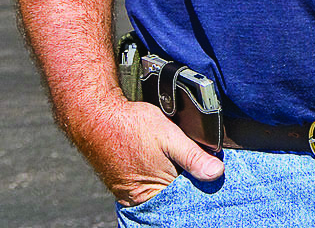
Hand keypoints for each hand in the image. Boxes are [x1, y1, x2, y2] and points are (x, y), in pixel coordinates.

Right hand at [77, 97, 223, 206]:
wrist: (97, 117)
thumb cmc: (131, 126)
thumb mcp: (170, 137)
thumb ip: (193, 156)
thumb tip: (216, 172)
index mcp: (153, 192)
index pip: (186, 195)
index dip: (200, 182)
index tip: (210, 171)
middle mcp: (139, 198)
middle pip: (174, 193)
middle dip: (187, 180)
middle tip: (193, 161)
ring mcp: (129, 193)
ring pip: (162, 188)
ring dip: (173, 177)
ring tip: (174, 159)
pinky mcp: (123, 185)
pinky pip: (148, 185)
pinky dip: (159, 175)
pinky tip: (162, 161)